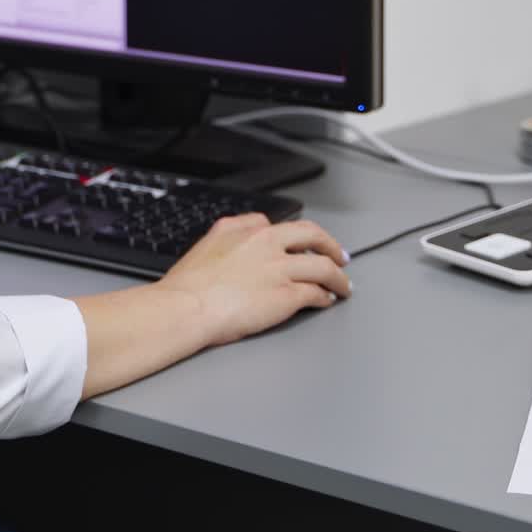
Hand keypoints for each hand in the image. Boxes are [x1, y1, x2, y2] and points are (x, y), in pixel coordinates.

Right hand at [159, 213, 350, 346]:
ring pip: (323, 266)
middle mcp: (266, 243)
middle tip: (339, 256)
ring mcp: (280, 268)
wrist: (188, 306)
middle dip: (331, 246)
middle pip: (312, 235)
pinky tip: (326, 301)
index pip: (280, 225)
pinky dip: (326, 297)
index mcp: (243, 229)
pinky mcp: (288, 295)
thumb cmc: (189, 285)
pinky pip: (317, 293)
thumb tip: (234, 242)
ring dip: (338, 276)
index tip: (302, 245)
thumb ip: (226, 237)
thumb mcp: (205, 245)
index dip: (296, 238)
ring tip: (343, 285)